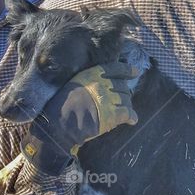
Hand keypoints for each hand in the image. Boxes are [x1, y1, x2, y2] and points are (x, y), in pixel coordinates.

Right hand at [20, 61, 139, 174]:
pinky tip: (132, 120)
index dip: (127, 70)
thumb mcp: (71, 86)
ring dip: (127, 106)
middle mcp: (101, 84)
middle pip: (122, 86)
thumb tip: (99, 87)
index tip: (136, 72)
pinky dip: (132, 117)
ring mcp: (107, 99)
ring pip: (126, 99)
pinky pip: (127, 113)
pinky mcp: (111, 115)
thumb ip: (86, 84)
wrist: (58, 125)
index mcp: (90, 75)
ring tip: (125, 111)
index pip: (114, 68)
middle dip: (124, 94)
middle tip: (123, 100)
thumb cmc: (59, 108)